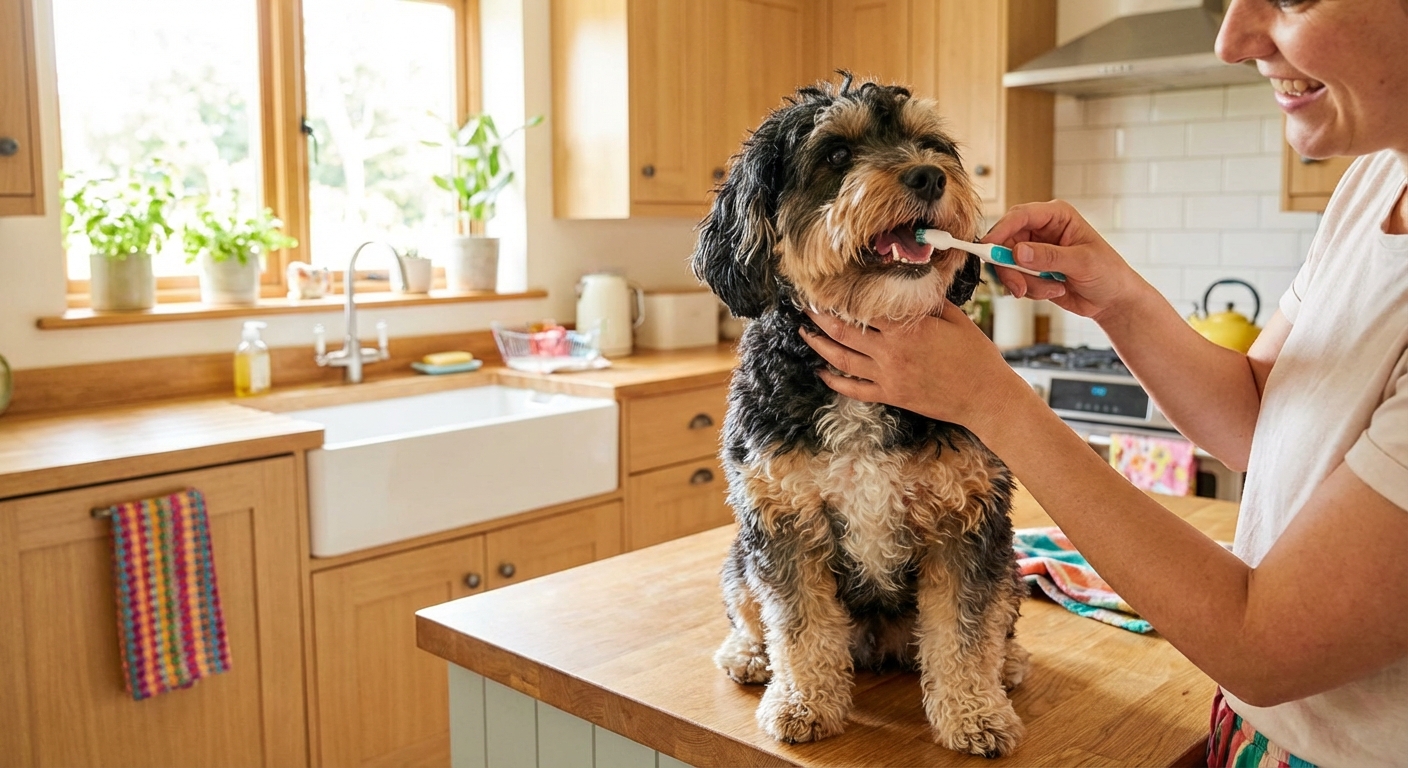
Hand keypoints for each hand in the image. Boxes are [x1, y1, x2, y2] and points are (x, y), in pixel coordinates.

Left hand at [800, 303, 1032, 431]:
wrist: (985, 396)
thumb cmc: (975, 356)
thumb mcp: (956, 318)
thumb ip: (929, 302)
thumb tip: (911, 284)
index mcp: (907, 328)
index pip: (865, 308)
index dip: (843, 297)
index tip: (828, 286)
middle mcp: (891, 352)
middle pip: (844, 331)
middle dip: (820, 317)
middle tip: (805, 304)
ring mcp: (888, 375)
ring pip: (842, 359)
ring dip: (819, 345)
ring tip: (804, 332)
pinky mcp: (891, 395)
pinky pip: (854, 389)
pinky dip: (834, 381)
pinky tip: (821, 371)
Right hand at [982, 200, 1141, 320]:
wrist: (1112, 300)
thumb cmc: (1107, 273)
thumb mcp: (1082, 262)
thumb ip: (1049, 257)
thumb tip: (1018, 252)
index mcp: (1056, 216)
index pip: (1020, 216)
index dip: (1001, 230)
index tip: (988, 248)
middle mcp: (1041, 230)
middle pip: (1005, 242)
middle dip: (1010, 267)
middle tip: (1019, 288)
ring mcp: (1034, 251)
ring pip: (1007, 264)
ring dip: (1025, 283)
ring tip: (1053, 289)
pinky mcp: (1031, 271)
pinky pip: (1015, 280)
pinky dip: (1030, 291)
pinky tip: (1054, 291)